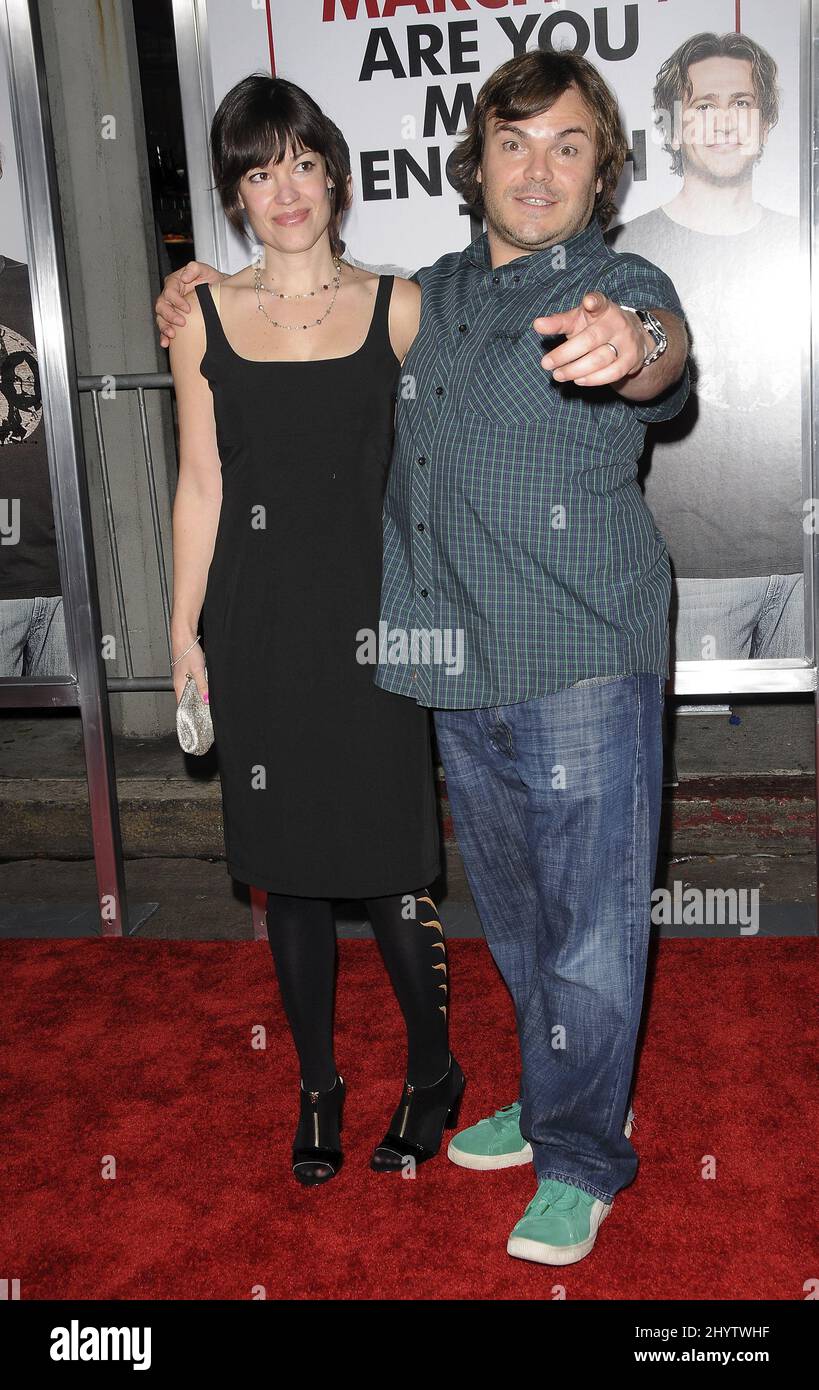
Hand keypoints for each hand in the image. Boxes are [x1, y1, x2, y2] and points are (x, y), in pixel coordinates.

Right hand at [156, 260, 224, 346]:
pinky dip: (164, 336)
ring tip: (172, 334)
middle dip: (169, 315)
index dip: (176, 301)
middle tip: (181, 322)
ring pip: (161, 318)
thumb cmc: (212, 280)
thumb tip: (185, 276)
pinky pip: (165, 328)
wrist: (221, 292)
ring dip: (164, 327)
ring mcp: (171, 308)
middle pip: (162, 306)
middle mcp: (171, 296)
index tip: (187, 308)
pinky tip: (166, 342)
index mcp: (175, 282)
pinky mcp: (175, 320)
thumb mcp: (206, 270)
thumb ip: (194, 268)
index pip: (169, 291)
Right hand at [171, 638, 207, 706]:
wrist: (184, 636)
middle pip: (187, 698)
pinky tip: (205, 684)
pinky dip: (199, 685)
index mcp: (178, 684)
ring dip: (198, 694)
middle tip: (205, 710)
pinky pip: (193, 682)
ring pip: (191, 690)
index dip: (189, 712)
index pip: (182, 704)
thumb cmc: (187, 650)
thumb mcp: (198, 671)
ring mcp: (183, 676)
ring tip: (206, 699)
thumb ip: (202, 686)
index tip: (198, 718)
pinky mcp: (187, 670)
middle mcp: (179, 681)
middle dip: (196, 704)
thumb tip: (206, 700)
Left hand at [533, 292, 647, 386]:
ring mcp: (626, 342)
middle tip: (546, 364)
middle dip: (566, 354)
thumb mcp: (578, 320)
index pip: (599, 302)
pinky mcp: (632, 359)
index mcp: (603, 309)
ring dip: (576, 370)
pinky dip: (594, 379)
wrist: (631, 339)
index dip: (594, 302)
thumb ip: (558, 322)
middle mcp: (617, 323)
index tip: (588, 303)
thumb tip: (537, 324)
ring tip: (558, 375)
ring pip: (601, 359)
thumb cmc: (596, 327)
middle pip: (590, 339)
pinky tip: (578, 380)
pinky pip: (613, 373)